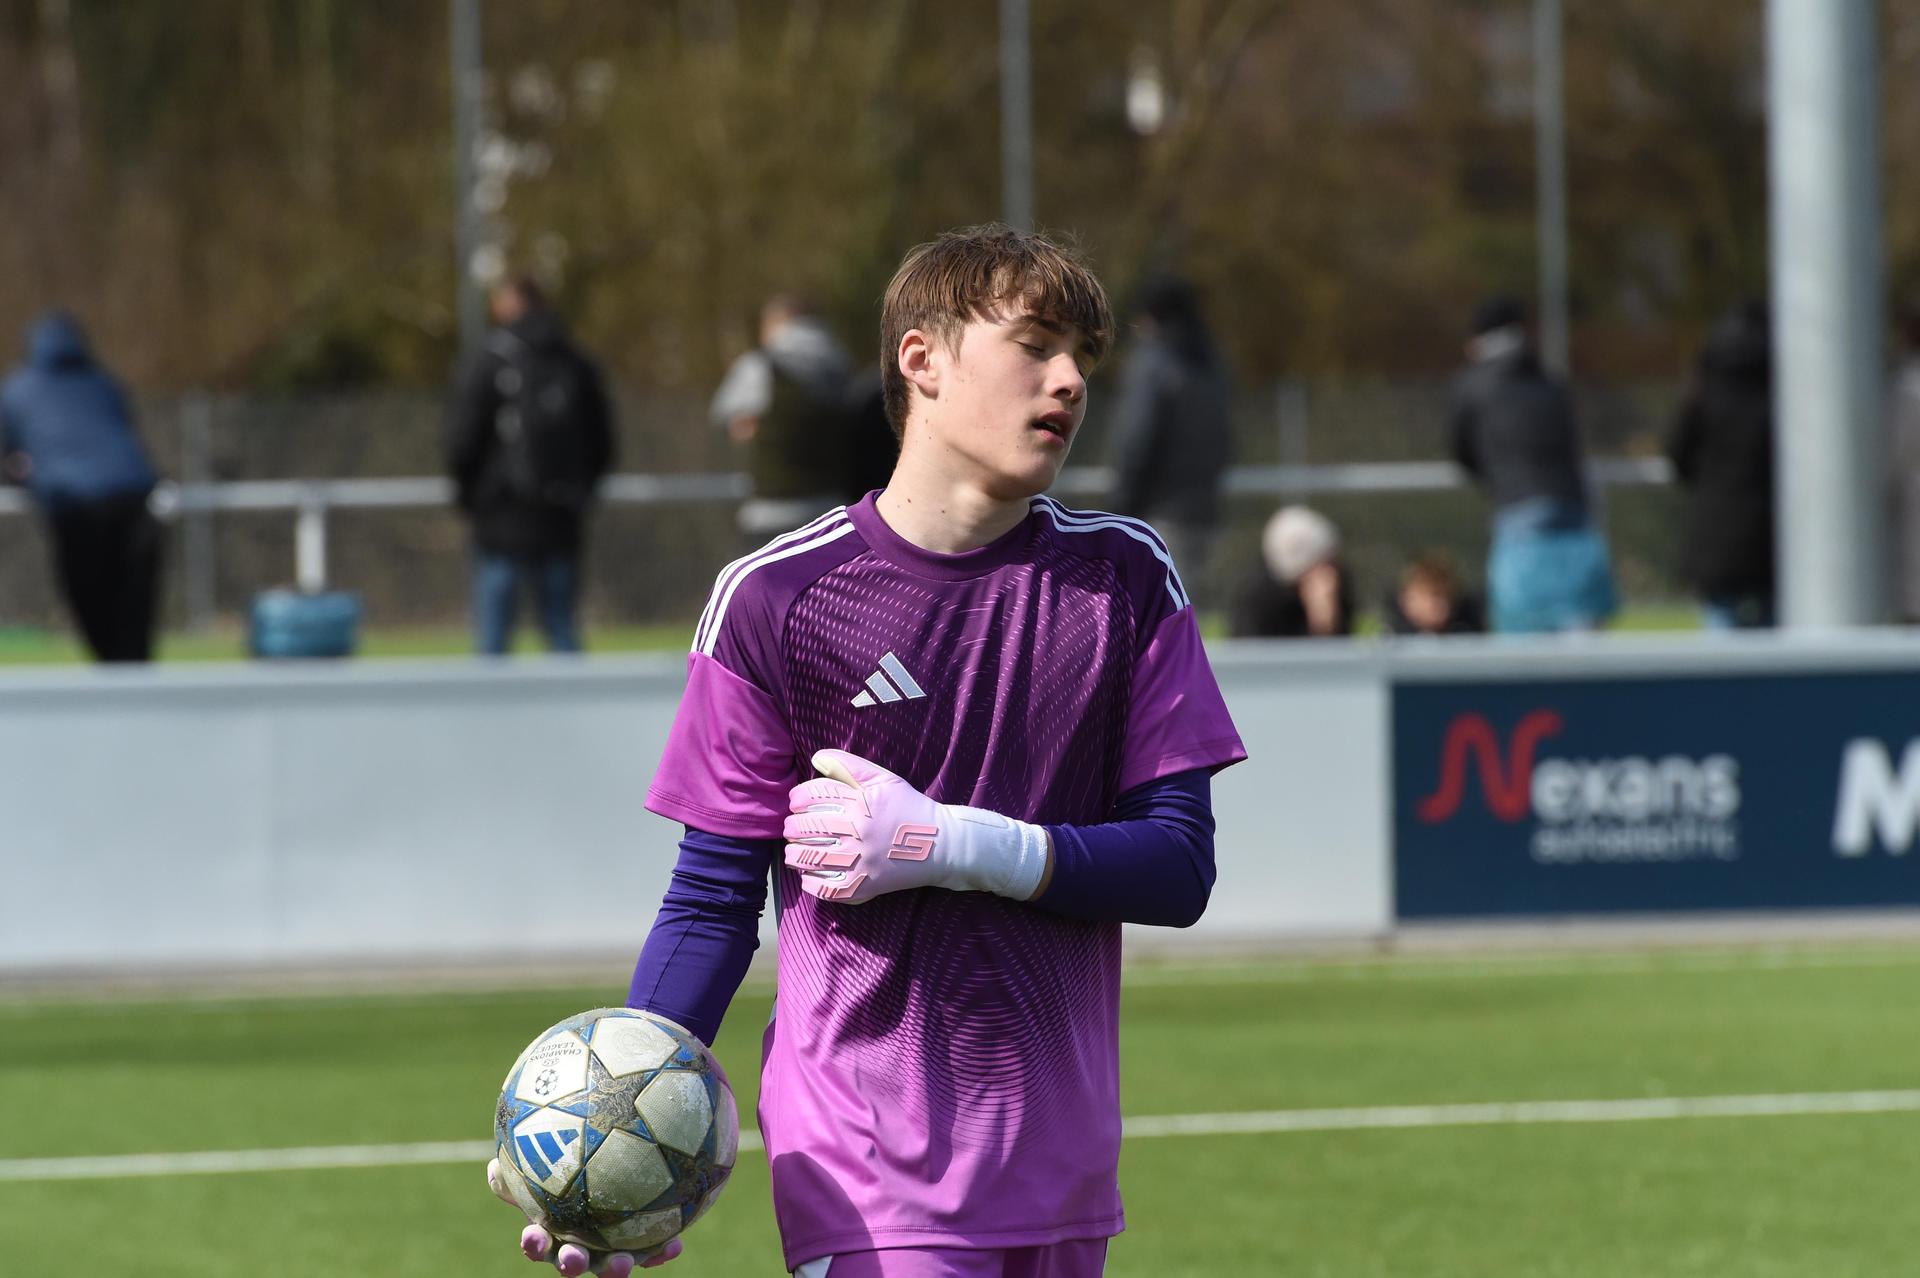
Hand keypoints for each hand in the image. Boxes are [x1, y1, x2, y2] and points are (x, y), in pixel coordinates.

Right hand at [488, 1157, 681, 1274]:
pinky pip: (652, 1252)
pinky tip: (675, 1244)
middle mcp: (581, 1246)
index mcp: (555, 1231)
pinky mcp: (642, 1249)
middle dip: (571, 1263)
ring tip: (623, 1262)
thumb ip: (524, 1172)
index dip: (534, 1243)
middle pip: (573, 1261)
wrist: (615, 1173)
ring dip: (616, 1267)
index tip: (531, 1235)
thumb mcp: (547, 1170)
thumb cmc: (570, 1172)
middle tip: (573, 1258)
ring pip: (612, 1265)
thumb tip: (492, 1168)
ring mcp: (610, 1251)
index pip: (539, 1242)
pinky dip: (661, 1251)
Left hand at [783, 749, 1049, 904]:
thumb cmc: (910, 808)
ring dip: (795, 854)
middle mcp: (859, 831)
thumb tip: (816, 759)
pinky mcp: (863, 887)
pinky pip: (825, 888)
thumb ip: (850, 766)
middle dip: (792, 826)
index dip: (798, 798)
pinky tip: (808, 874)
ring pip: (810, 858)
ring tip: (794, 851)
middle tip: (791, 828)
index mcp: (862, 803)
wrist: (942, 846)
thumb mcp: (885, 779)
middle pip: (808, 827)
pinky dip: (810, 881)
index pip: (814, 796)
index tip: (796, 803)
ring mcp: (860, 862)